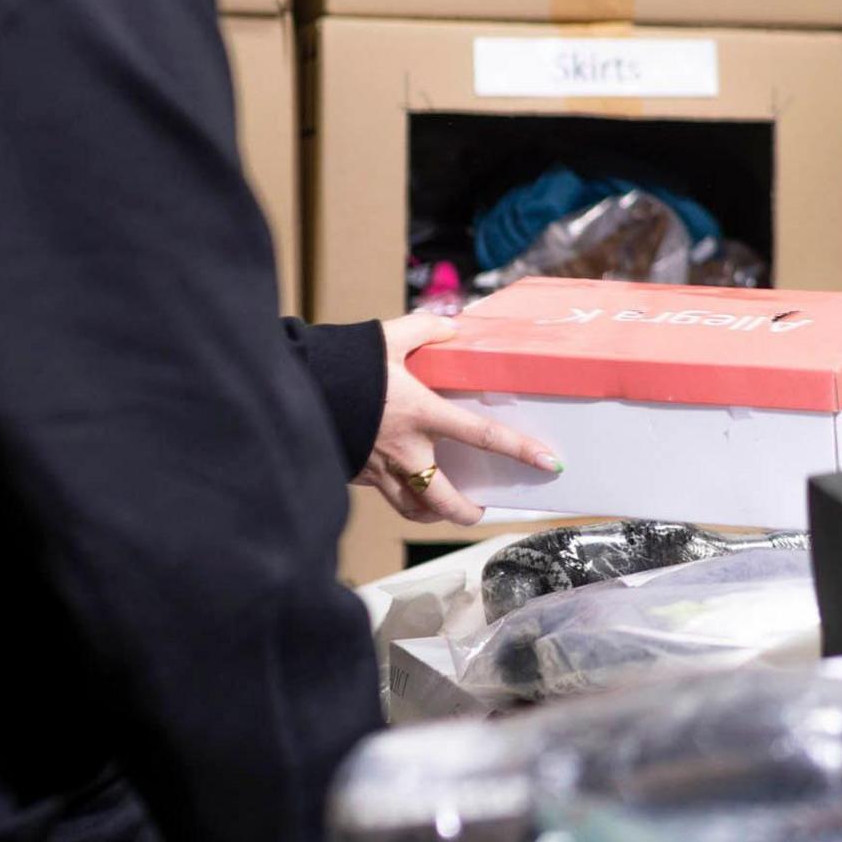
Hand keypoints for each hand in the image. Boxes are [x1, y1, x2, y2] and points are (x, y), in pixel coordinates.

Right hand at [364, 313, 559, 527]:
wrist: (292, 387)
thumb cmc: (343, 362)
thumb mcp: (387, 337)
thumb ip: (425, 331)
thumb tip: (451, 328)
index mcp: (421, 413)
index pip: (483, 437)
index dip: (520, 450)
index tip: (549, 463)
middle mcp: (405, 450)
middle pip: (445, 500)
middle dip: (467, 512)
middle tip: (480, 509)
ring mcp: (378, 468)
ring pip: (413, 508)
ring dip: (433, 513)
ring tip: (444, 507)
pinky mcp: (356, 473)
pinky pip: (384, 494)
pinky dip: (399, 496)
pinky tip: (403, 486)